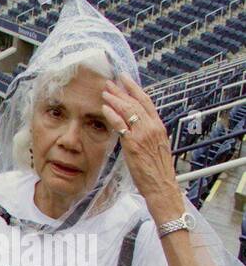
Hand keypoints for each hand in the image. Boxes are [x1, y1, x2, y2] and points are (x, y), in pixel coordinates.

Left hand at [100, 74, 182, 222]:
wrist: (161, 185)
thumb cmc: (156, 170)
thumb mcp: (154, 147)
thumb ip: (145, 135)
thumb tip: (132, 127)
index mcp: (159, 127)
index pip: (146, 102)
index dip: (135, 89)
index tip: (126, 79)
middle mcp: (153, 127)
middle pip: (136, 102)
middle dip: (122, 90)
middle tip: (110, 81)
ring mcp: (144, 135)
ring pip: (129, 111)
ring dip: (115, 99)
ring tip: (105, 91)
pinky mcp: (134, 145)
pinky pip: (122, 126)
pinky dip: (113, 115)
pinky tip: (105, 108)